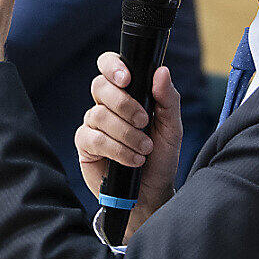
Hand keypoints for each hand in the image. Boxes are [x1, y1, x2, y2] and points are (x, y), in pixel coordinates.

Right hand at [75, 52, 182, 241]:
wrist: (152, 192)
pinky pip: (95, 139)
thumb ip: (168, 99)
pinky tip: (133, 160)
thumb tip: (161, 71)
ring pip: (99, 114)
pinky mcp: (85, 146)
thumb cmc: (161, 157)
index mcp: (127, 92)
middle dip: (124, 104)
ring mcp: (93, 124)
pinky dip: (117, 150)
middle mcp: (106, 105)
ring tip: (145, 149)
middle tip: (144, 121)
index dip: (113, 66)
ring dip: (126, 133)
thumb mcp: (172, 128)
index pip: (109, 65)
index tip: (127, 78)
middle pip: (100, 86)